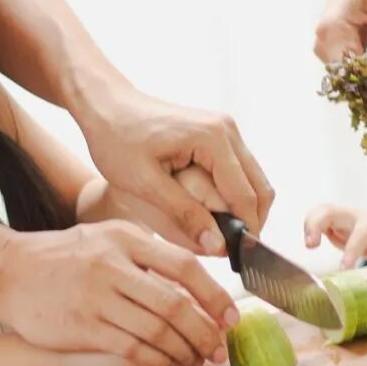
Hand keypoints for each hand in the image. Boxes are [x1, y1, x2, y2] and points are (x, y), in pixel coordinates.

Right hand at [0, 221, 238, 365]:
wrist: (7, 271)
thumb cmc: (62, 257)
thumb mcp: (105, 238)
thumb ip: (145, 255)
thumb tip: (193, 284)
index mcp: (125, 238)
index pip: (184, 266)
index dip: (213, 295)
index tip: (230, 317)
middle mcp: (113, 265)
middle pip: (174, 303)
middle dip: (204, 331)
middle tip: (219, 348)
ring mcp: (97, 296)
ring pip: (156, 330)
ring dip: (183, 350)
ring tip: (197, 360)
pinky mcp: (83, 326)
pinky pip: (132, 348)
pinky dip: (157, 360)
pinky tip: (169, 365)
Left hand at [76, 82, 274, 251]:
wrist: (106, 105)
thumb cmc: (117, 139)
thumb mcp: (145, 182)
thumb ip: (184, 213)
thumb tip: (217, 246)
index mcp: (213, 138)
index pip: (246, 195)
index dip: (246, 231)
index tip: (237, 260)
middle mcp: (227, 130)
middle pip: (260, 188)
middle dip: (251, 222)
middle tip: (231, 253)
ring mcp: (225, 130)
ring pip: (252, 181)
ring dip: (243, 210)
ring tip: (219, 236)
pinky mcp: (217, 135)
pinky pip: (238, 172)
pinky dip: (233, 196)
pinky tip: (211, 214)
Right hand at [303, 201, 366, 277]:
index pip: (366, 231)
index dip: (355, 249)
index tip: (345, 269)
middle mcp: (360, 215)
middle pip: (334, 211)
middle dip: (320, 225)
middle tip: (312, 247)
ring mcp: (347, 218)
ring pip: (322, 210)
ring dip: (310, 224)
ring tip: (309, 245)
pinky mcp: (337, 223)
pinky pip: (317, 217)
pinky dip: (309, 227)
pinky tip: (311, 243)